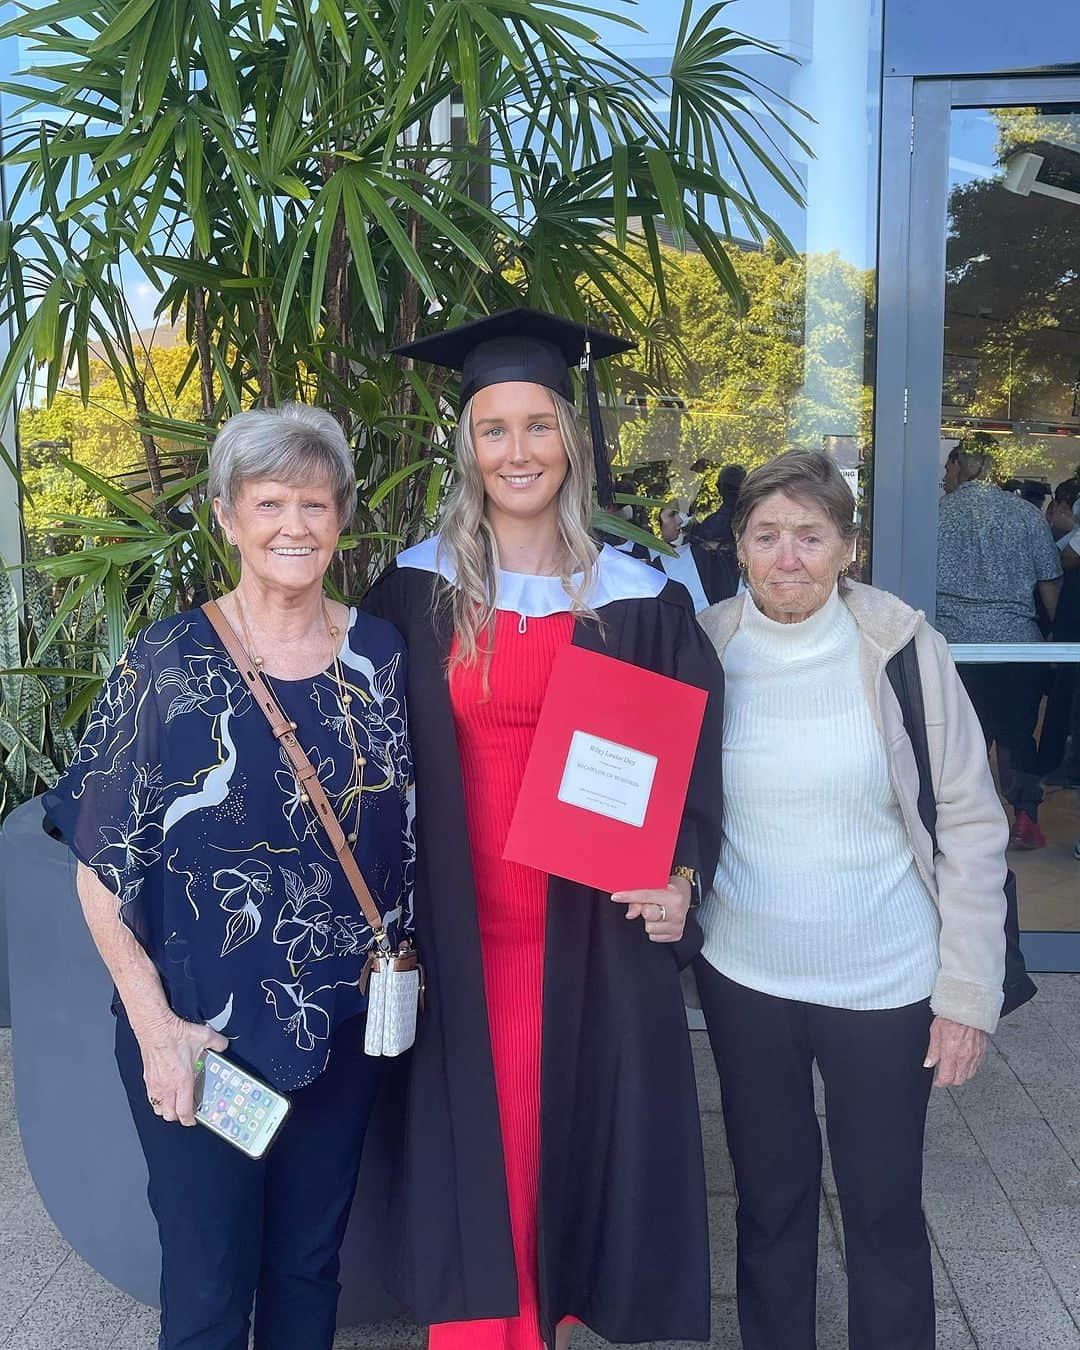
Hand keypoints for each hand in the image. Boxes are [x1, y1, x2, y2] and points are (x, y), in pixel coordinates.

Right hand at [131, 1011, 228, 1125]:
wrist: (154, 1027)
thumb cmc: (174, 1034)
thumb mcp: (204, 1036)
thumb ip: (218, 1043)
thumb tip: (224, 1046)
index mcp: (182, 1080)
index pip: (184, 1111)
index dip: (189, 1120)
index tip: (194, 1120)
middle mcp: (167, 1086)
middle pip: (169, 1115)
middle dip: (178, 1117)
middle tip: (186, 1112)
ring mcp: (155, 1083)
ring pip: (158, 1108)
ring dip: (166, 1109)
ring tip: (175, 1104)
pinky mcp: (147, 1077)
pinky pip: (150, 1096)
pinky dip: (157, 1099)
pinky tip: (163, 1092)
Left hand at [610, 875, 691, 942]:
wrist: (684, 894)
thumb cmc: (668, 888)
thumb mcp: (655, 886)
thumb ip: (639, 899)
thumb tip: (630, 914)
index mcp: (673, 896)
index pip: (646, 896)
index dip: (629, 896)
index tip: (616, 896)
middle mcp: (677, 911)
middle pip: (648, 914)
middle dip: (645, 909)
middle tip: (649, 904)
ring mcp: (678, 925)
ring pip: (649, 928)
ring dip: (649, 921)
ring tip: (657, 912)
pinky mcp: (676, 935)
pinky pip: (654, 936)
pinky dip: (654, 929)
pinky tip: (660, 920)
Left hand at [924, 1015, 987, 1087]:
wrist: (969, 1005)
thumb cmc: (951, 1014)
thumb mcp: (935, 1031)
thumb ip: (932, 1051)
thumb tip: (928, 1063)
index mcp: (952, 1053)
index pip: (947, 1078)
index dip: (940, 1083)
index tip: (937, 1081)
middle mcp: (965, 1056)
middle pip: (959, 1080)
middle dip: (950, 1080)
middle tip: (943, 1073)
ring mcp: (975, 1054)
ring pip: (969, 1075)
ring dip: (960, 1074)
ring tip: (953, 1067)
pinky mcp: (982, 1050)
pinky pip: (977, 1065)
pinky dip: (970, 1067)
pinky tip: (963, 1060)